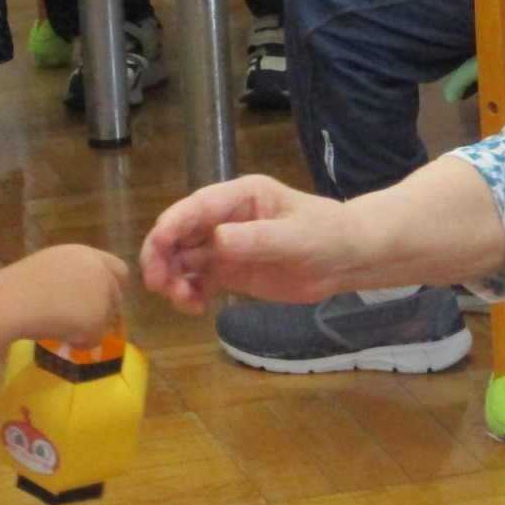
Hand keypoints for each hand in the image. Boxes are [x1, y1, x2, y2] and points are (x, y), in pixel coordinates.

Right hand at [7, 244, 131, 347]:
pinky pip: (94, 339)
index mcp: (86, 255)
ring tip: (58, 326)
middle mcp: (99, 271)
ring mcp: (101, 294)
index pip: (118, 269)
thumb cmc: (20, 286)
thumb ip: (74, 275)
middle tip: (82, 321)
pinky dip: (79, 343)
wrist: (11, 301)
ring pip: (105, 318)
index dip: (113, 286)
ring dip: (87, 326)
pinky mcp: (97, 319)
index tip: (103, 300)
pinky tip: (59, 336)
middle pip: (116, 294)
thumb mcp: (52, 268)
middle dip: (103, 309)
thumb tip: (83, 294)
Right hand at [141, 175, 356, 314]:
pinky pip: (198, 279)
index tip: (156, 249)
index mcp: (240, 196)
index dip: (171, 226)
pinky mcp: (230, 269)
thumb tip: (216, 242)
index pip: (196, 207)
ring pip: (183, 258)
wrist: (349, 258)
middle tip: (159, 286)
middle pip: (180, 233)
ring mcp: (225, 244)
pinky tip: (195, 308)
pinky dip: (189, 293)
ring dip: (173, 279)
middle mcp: (225, 217)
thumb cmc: (328, 236)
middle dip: (162, 256)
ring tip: (185, 303)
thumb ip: (257, 240)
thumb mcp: (296, 237)